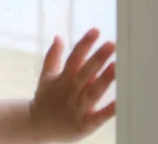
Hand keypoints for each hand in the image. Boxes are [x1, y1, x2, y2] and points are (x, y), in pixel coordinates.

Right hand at [29, 28, 115, 142]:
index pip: (74, 57)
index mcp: (63, 78)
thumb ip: (53, 56)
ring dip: (104, 79)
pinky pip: (98, 117)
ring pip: (92, 92)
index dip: (85, 44)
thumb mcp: (46, 76)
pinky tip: (120, 102)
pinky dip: (109, 110)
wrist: (36, 127)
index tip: (96, 30)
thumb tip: (59, 36)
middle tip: (111, 44)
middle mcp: (70, 91)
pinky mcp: (84, 124)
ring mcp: (77, 108)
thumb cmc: (46, 99)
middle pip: (85, 72)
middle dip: (97, 58)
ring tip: (116, 66)